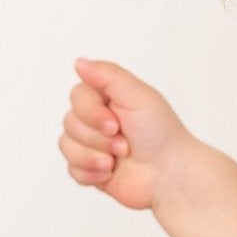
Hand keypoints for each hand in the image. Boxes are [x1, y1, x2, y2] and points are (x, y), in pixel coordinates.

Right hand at [60, 58, 194, 212]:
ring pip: (66, 146)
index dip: (92, 113)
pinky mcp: (89, 168)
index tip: (116, 124)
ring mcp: (91, 144)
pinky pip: (71, 169)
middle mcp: (96, 118)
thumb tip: (79, 62)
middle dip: (98, 138)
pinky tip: (111, 173)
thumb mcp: (138, 95)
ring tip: (118, 160)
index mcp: (107, 97)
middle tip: (125, 144)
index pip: (77, 96)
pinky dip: (92, 173)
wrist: (170, 174)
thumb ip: (107, 74)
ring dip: (94, 156)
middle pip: (69, 122)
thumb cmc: (161, 133)